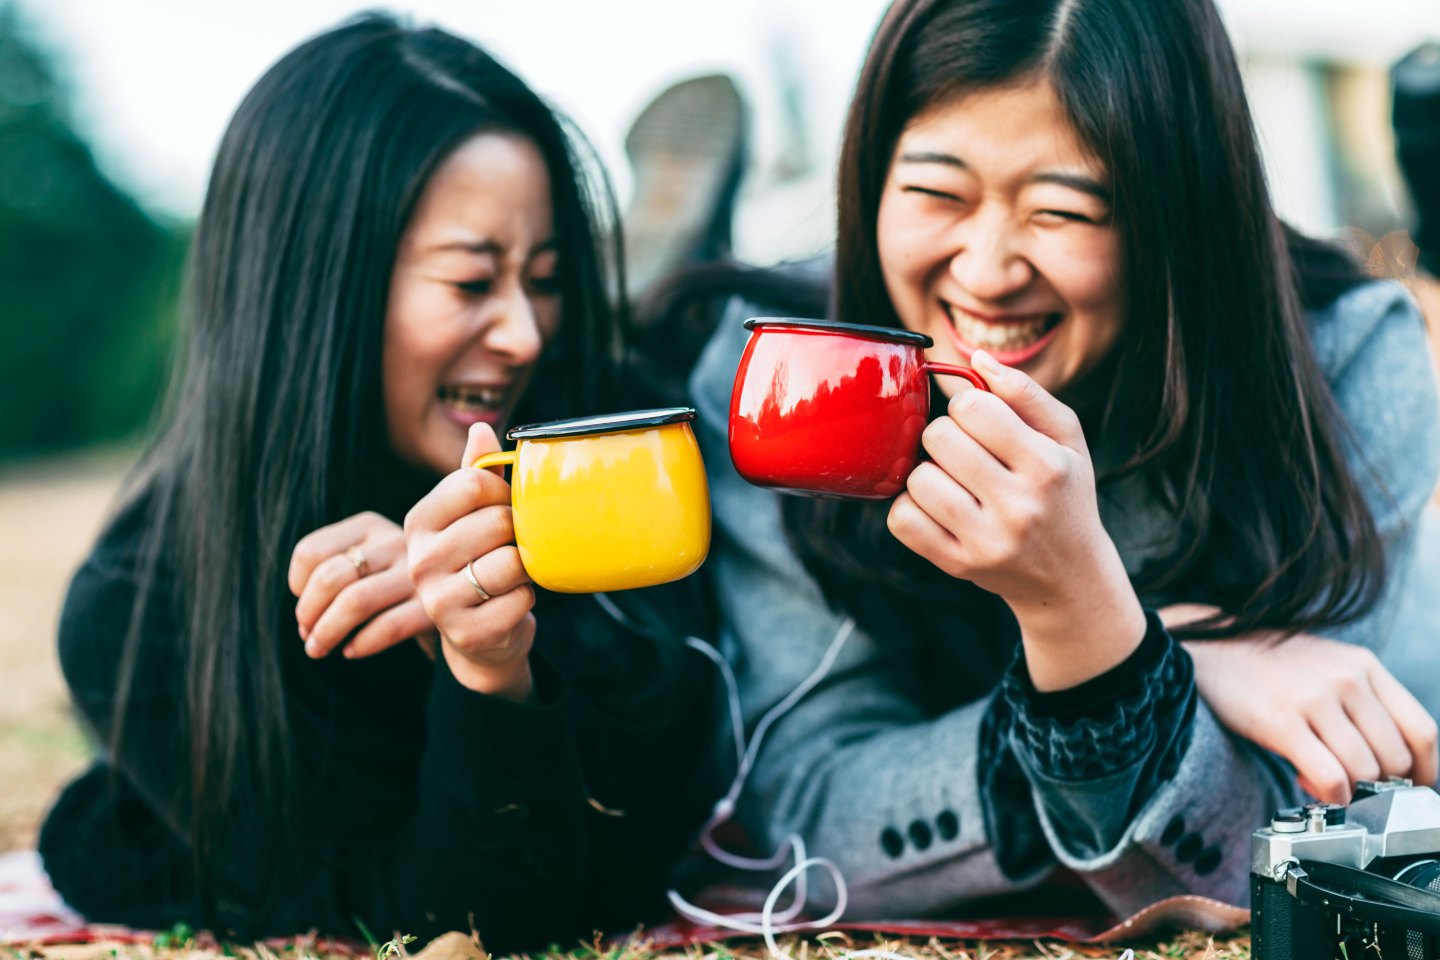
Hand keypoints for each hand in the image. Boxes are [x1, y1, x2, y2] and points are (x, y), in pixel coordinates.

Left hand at [288, 511, 436, 659]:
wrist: (462, 593)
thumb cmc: (396, 584)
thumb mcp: (367, 564)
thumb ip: (334, 574)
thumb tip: (305, 623)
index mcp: (369, 526)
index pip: (311, 552)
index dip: (297, 586)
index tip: (305, 607)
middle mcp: (395, 541)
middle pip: (329, 578)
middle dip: (308, 613)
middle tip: (307, 637)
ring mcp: (418, 572)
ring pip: (355, 602)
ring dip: (327, 632)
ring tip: (318, 649)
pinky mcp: (434, 605)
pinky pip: (389, 627)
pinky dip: (362, 644)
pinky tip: (352, 652)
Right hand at [404, 423, 535, 700]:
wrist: (480, 632)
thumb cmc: (479, 559)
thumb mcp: (472, 515)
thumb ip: (478, 473)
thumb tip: (481, 428)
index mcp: (419, 522)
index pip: (472, 484)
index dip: (503, 493)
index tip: (505, 508)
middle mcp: (419, 560)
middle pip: (497, 521)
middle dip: (519, 532)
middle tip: (513, 546)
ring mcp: (439, 600)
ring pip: (511, 562)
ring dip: (526, 566)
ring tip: (513, 573)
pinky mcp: (467, 633)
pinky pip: (522, 599)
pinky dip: (528, 598)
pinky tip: (511, 601)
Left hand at [887, 349, 1144, 689]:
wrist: (1069, 578)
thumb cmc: (1064, 494)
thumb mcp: (1066, 439)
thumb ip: (1025, 393)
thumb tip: (975, 358)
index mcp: (1047, 467)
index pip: (974, 408)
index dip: (966, 405)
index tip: (977, 420)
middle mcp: (1018, 506)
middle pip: (938, 438)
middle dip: (943, 435)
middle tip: (962, 450)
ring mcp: (986, 540)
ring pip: (917, 478)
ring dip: (926, 471)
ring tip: (951, 478)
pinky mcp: (957, 565)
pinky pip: (902, 520)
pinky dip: (909, 506)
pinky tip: (934, 505)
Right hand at [1169, 605, 1439, 802]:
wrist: (1210, 646)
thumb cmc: (1269, 665)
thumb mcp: (1327, 667)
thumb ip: (1362, 702)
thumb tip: (1390, 764)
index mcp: (1364, 666)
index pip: (1422, 731)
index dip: (1425, 773)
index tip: (1411, 790)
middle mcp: (1346, 679)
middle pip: (1395, 758)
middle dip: (1379, 787)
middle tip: (1353, 789)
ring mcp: (1314, 698)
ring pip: (1364, 771)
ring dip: (1350, 793)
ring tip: (1325, 785)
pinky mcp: (1281, 721)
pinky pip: (1329, 777)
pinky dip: (1329, 795)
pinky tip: (1308, 785)